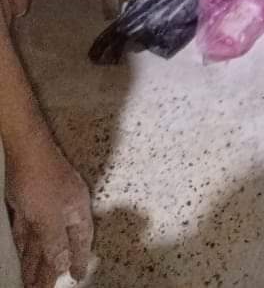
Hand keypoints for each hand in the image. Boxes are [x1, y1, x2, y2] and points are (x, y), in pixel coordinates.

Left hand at [7, 143, 92, 287]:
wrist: (25, 149)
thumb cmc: (42, 179)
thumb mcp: (49, 218)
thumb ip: (56, 242)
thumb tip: (63, 263)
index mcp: (77, 209)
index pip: (80, 240)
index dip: (78, 259)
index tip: (76, 276)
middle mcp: (65, 207)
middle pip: (59, 243)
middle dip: (51, 267)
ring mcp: (47, 203)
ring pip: (42, 238)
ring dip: (36, 260)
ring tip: (30, 282)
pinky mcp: (30, 201)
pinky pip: (29, 229)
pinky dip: (27, 244)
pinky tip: (22, 255)